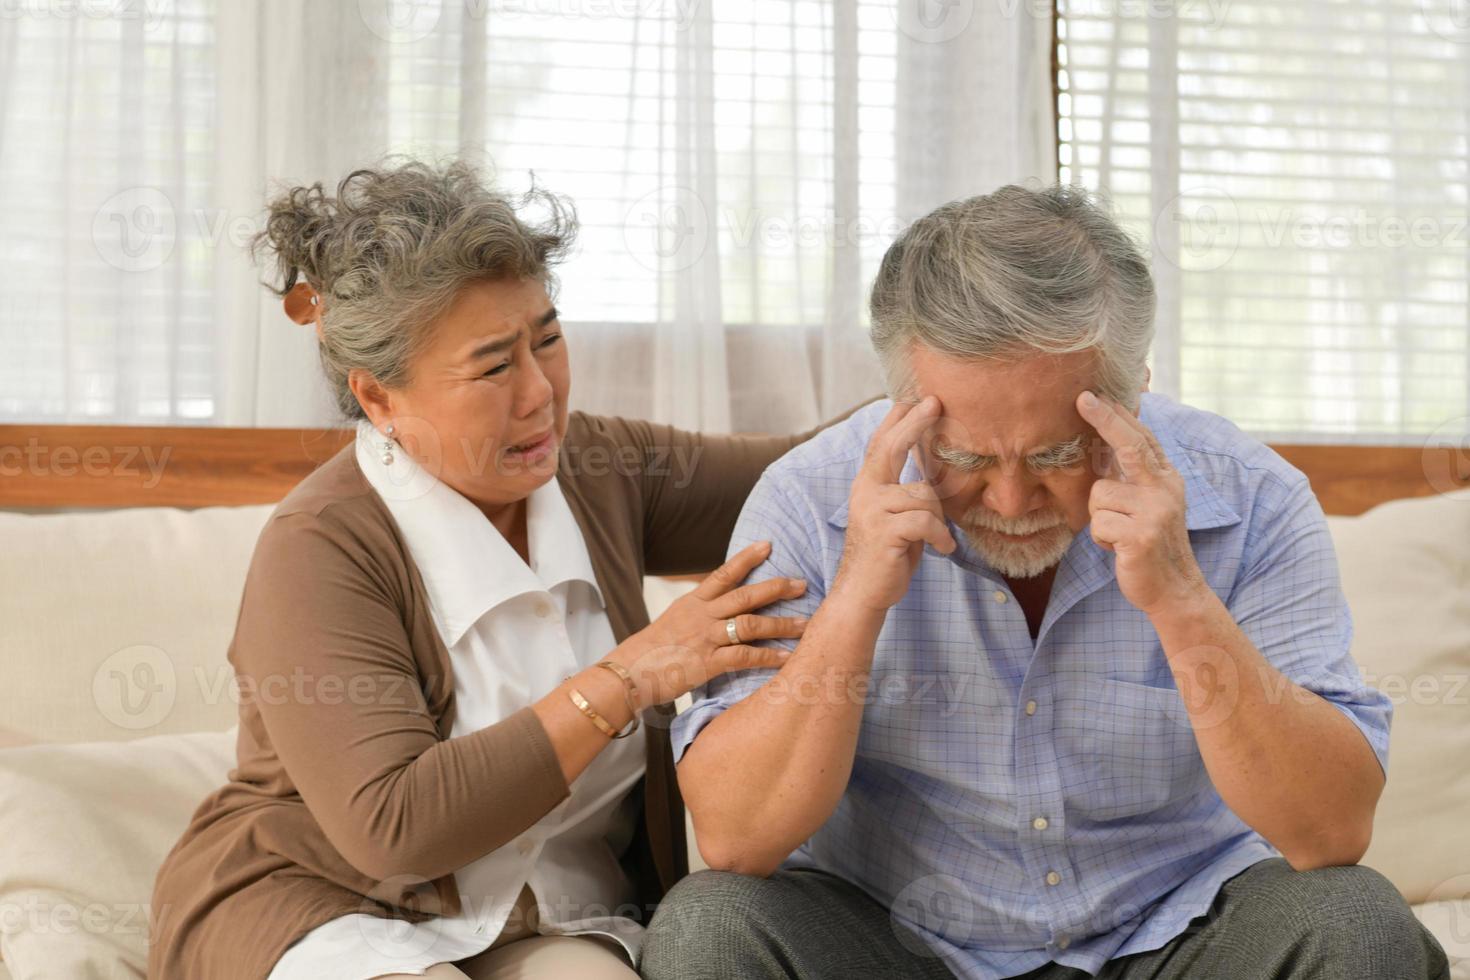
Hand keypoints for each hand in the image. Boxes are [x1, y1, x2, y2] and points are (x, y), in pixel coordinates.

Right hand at [611, 541, 808, 706]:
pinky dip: (769, 657)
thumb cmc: (648, 652)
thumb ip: (695, 614)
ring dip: (781, 624)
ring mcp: (706, 638)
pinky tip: (787, 658)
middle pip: (745, 596)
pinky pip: (745, 656)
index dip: (747, 558)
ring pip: (751, 624)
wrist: (627, 673)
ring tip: (805, 625)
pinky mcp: (708, 662)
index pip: (723, 574)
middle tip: (801, 585)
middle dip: (776, 588)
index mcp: (692, 603)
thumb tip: (714, 610)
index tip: (768, 545)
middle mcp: (702, 616)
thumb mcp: (671, 622)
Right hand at [830, 397, 956, 612]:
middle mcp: (866, 491)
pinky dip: (940, 536)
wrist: (862, 593)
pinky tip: (942, 549)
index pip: (881, 443)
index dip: (897, 419)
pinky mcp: (885, 531)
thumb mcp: (894, 517)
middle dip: (914, 423)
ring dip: (939, 518)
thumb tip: (932, 473)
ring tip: (938, 538)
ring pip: (924, 494)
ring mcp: (873, 509)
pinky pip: (926, 521)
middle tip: (934, 401)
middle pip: (891, 447)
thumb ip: (904, 493)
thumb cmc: (885, 555)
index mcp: (868, 485)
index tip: (913, 397)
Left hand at [1076, 390, 1207, 615]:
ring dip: (1099, 519)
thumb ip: (1131, 477)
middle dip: (1104, 420)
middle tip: (1082, 398)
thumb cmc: (1150, 544)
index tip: (1094, 394)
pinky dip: (1101, 539)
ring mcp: (1156, 512)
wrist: (1174, 590)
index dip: (1118, 415)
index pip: (1141, 438)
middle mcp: (1166, 489)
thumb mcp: (1147, 505)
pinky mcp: (1141, 535)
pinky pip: (1098, 523)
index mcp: (1166, 478)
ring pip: (1099, 494)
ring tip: (1119, 534)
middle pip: (1130, 446)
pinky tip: (1119, 549)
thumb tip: (1104, 443)